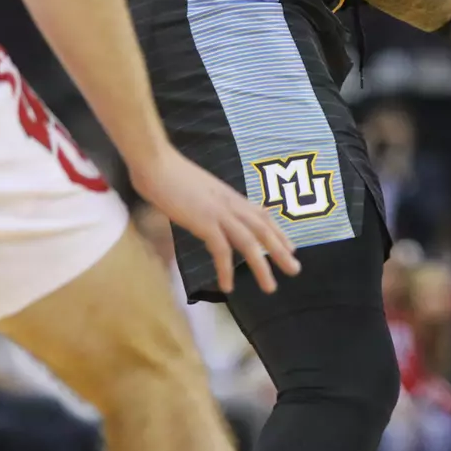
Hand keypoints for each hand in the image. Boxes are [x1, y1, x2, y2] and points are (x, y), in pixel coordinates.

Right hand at [131, 149, 301, 293]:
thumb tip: (207, 211)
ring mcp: (219, 212)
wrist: (156, 162)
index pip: (261, 215)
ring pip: (249, 242)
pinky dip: (226, 269)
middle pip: (263, 229)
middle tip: (295, 270)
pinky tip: (228, 286)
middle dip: (280, 250)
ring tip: (270, 287)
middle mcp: (231, 203)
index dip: (277, 232)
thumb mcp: (198, 188)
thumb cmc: (169, 173)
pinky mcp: (204, 221)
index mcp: (230, 195)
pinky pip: (221, 250)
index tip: (291, 247)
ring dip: (262, 266)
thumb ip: (208, 201)